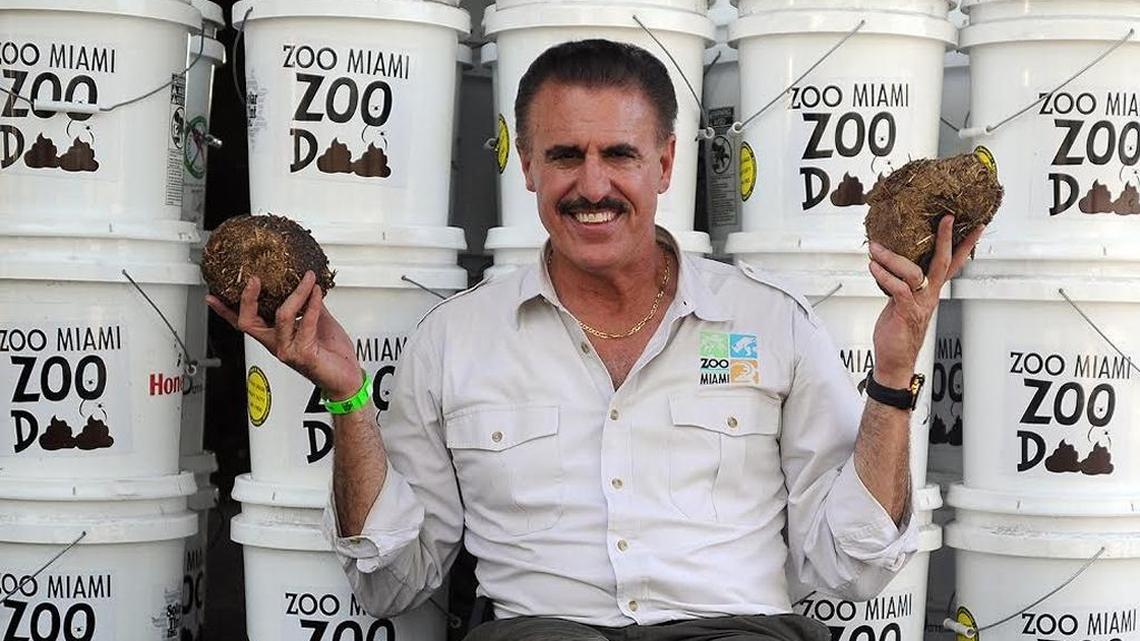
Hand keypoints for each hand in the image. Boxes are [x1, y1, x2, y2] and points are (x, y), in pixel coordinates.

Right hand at [206, 271, 362, 398]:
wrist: (347, 378)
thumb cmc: (331, 356)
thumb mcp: (317, 322)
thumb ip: (308, 305)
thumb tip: (307, 284)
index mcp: (275, 338)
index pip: (243, 323)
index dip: (225, 311)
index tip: (214, 295)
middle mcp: (277, 345)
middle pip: (248, 322)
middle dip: (249, 298)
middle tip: (255, 279)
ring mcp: (288, 350)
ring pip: (281, 316)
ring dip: (296, 293)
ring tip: (306, 279)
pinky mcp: (303, 354)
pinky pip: (305, 322)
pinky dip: (312, 304)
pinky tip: (317, 293)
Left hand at [868, 216, 984, 387]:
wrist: (894, 361)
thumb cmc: (897, 332)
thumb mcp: (901, 302)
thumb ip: (902, 284)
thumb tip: (890, 264)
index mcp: (931, 292)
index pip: (952, 264)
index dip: (964, 246)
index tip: (974, 226)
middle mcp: (929, 295)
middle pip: (943, 262)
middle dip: (945, 238)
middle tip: (945, 218)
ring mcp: (919, 303)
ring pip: (914, 272)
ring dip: (892, 257)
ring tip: (875, 248)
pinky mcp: (906, 312)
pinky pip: (898, 288)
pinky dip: (884, 275)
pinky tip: (873, 266)